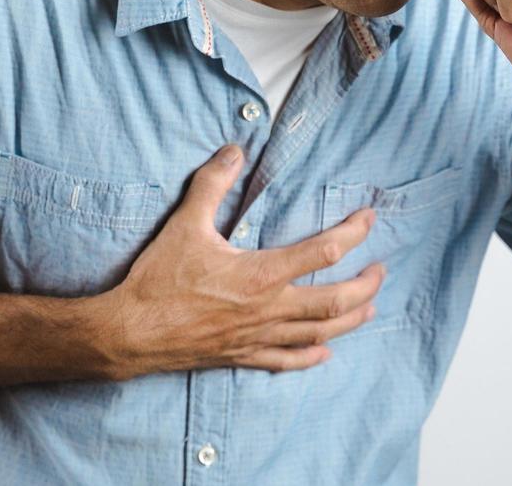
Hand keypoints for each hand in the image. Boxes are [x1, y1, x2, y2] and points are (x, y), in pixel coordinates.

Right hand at [97, 144, 385, 379]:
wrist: (131, 332)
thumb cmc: (158, 279)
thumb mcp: (185, 224)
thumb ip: (212, 184)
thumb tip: (233, 150)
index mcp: (261, 274)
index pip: (323, 251)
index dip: (353, 232)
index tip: (369, 219)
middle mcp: (268, 309)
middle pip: (335, 301)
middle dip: (365, 285)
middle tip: (380, 271)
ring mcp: (258, 336)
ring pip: (319, 333)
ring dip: (350, 320)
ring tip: (369, 308)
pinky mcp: (243, 356)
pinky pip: (287, 360)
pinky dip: (311, 356)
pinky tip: (324, 352)